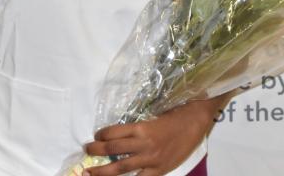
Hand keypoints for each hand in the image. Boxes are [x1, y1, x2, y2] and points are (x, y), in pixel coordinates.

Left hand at [83, 98, 220, 175]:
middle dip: (95, 151)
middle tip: (86, 150)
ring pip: (120, 168)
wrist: (197, 121)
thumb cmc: (178, 112)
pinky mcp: (159, 171)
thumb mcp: (156, 113)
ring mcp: (151, 160)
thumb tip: (124, 128)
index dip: (102, 135)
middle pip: (112, 150)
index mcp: (142, 127)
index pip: (114, 132)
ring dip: (102, 171)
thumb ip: (140, 123)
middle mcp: (143, 144)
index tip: (96, 136)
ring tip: (89, 173)